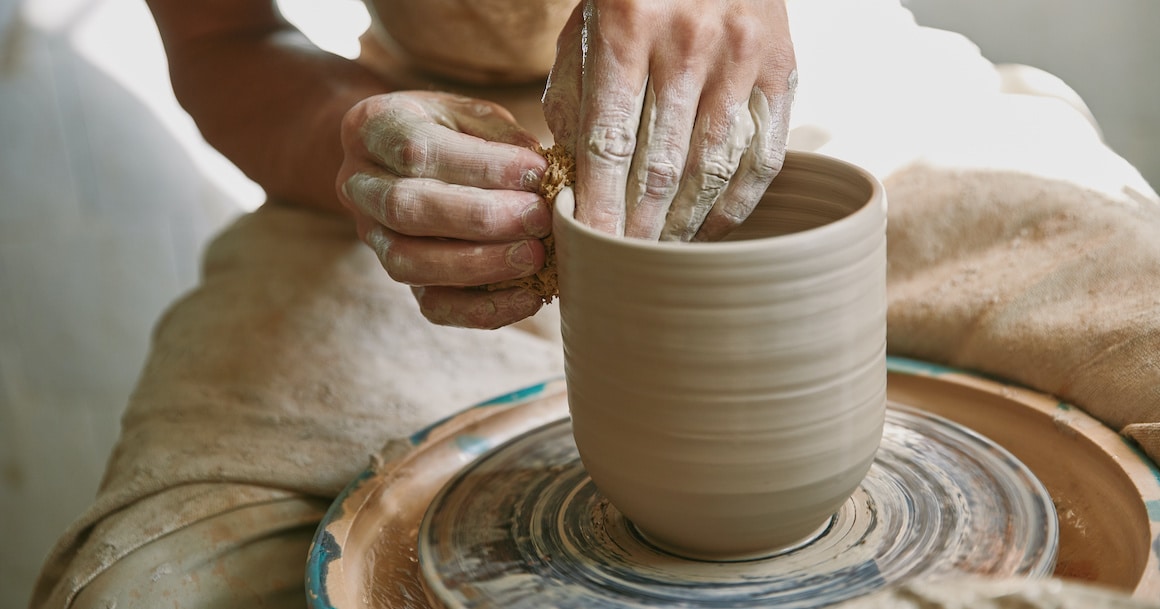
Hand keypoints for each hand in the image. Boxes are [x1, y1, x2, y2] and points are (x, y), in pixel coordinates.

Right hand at [337, 91, 551, 328]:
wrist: (399, 153)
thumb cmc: (445, 127)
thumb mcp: (470, 113)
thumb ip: (500, 136)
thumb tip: (541, 174)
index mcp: (372, 127)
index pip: (418, 151)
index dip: (481, 166)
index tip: (536, 172)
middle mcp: (358, 184)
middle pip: (406, 210)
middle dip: (479, 218)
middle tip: (538, 218)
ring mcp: (371, 235)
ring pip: (409, 262)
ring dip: (479, 265)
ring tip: (534, 256)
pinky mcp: (398, 274)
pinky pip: (431, 304)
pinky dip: (481, 310)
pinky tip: (527, 297)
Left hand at [543, 0, 795, 240]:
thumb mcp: (588, 25)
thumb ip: (576, 96)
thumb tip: (573, 178)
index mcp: (628, 26)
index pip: (611, 139)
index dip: (600, 202)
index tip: (589, 247)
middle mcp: (689, 42)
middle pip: (662, 164)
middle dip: (640, 226)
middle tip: (623, 265)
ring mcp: (743, 56)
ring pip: (713, 166)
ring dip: (684, 223)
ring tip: (661, 256)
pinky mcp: (783, 68)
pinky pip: (763, 155)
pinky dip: (737, 202)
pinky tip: (710, 229)